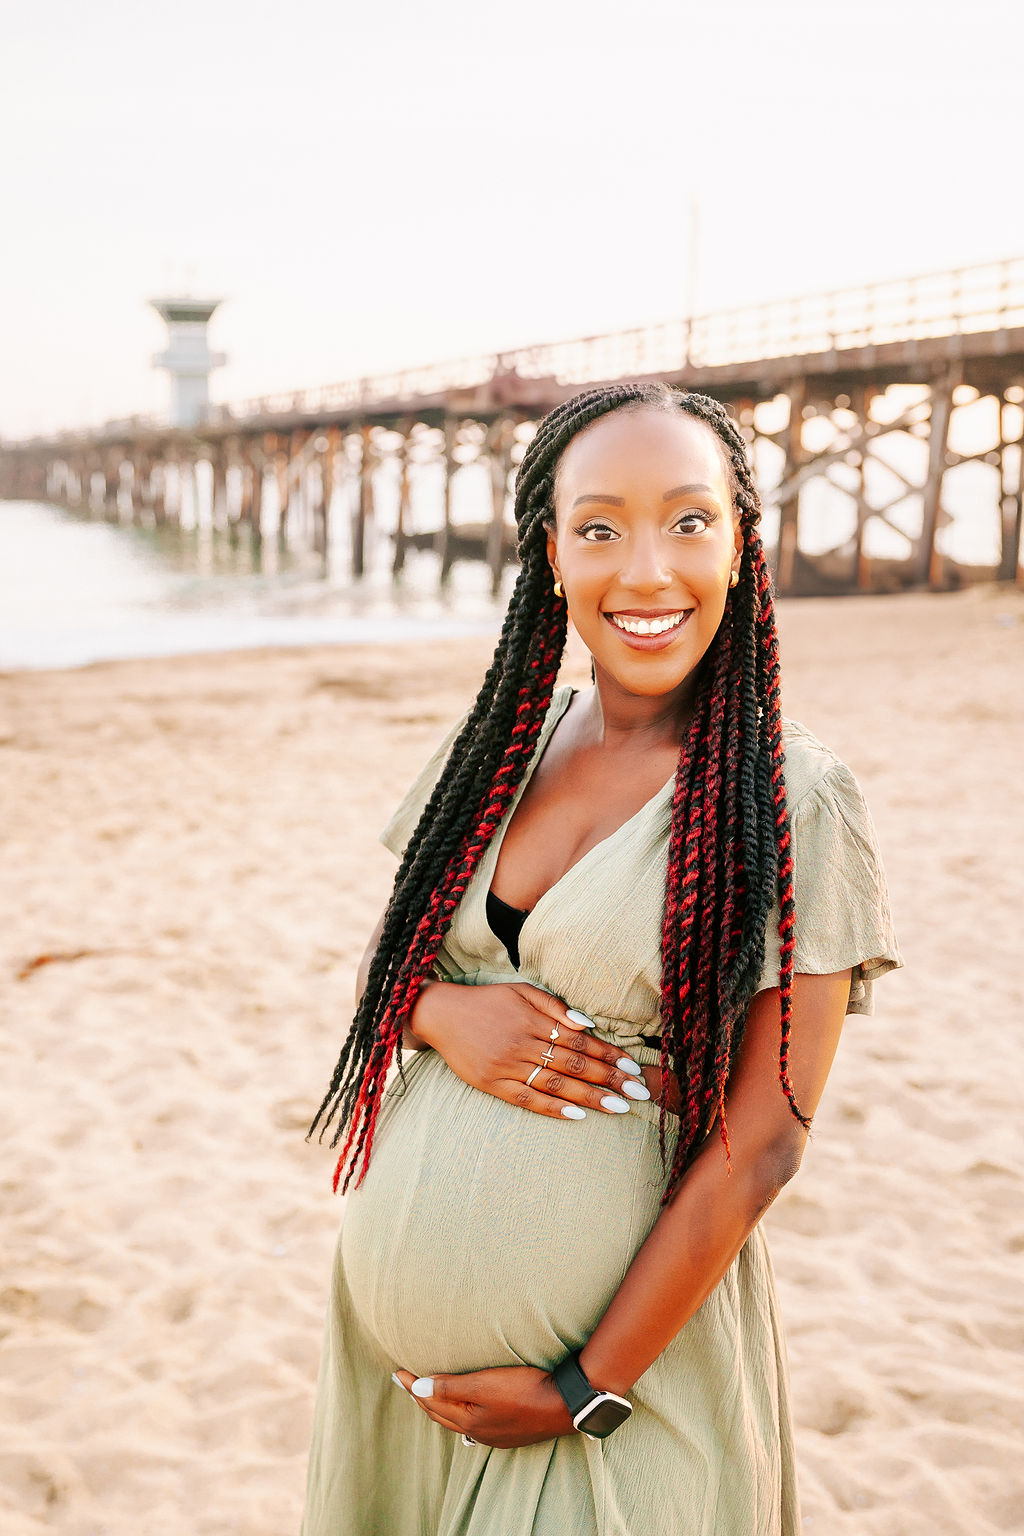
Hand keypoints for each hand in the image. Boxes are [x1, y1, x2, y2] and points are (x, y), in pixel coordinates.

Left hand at [391, 1364, 574, 1447]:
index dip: (413, 1387)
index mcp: (468, 1421)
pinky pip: (473, 1424)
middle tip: (406, 1382)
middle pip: (441, 1415)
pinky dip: (459, 1413)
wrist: (564, 1405)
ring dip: (440, 1407)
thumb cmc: (525, 1390)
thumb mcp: (484, 1384)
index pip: (431, 1403)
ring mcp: (495, 1434)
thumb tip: (417, 1389)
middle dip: (421, 1397)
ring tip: (429, 1395)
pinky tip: (464, 1411)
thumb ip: (450, 1387)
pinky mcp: (509, 1431)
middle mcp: (478, 1432)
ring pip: (457, 1421)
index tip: (397, 1371)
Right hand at [409, 980, 652, 1119]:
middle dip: (610, 1078)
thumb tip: (587, 1025)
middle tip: (638, 1092)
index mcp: (534, 1020)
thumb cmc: (486, 1001)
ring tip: (618, 1106)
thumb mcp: (520, 991)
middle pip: (575, 1064)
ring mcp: (507, 1066)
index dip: (609, 1054)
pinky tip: (577, 1114)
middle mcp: (523, 1043)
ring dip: (590, 1096)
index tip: (633, 1066)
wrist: (441, 1014)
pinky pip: (527, 1099)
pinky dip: (553, 1107)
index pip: (581, 1041)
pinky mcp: (492, 1084)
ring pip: (556, 1084)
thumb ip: (554, 1007)